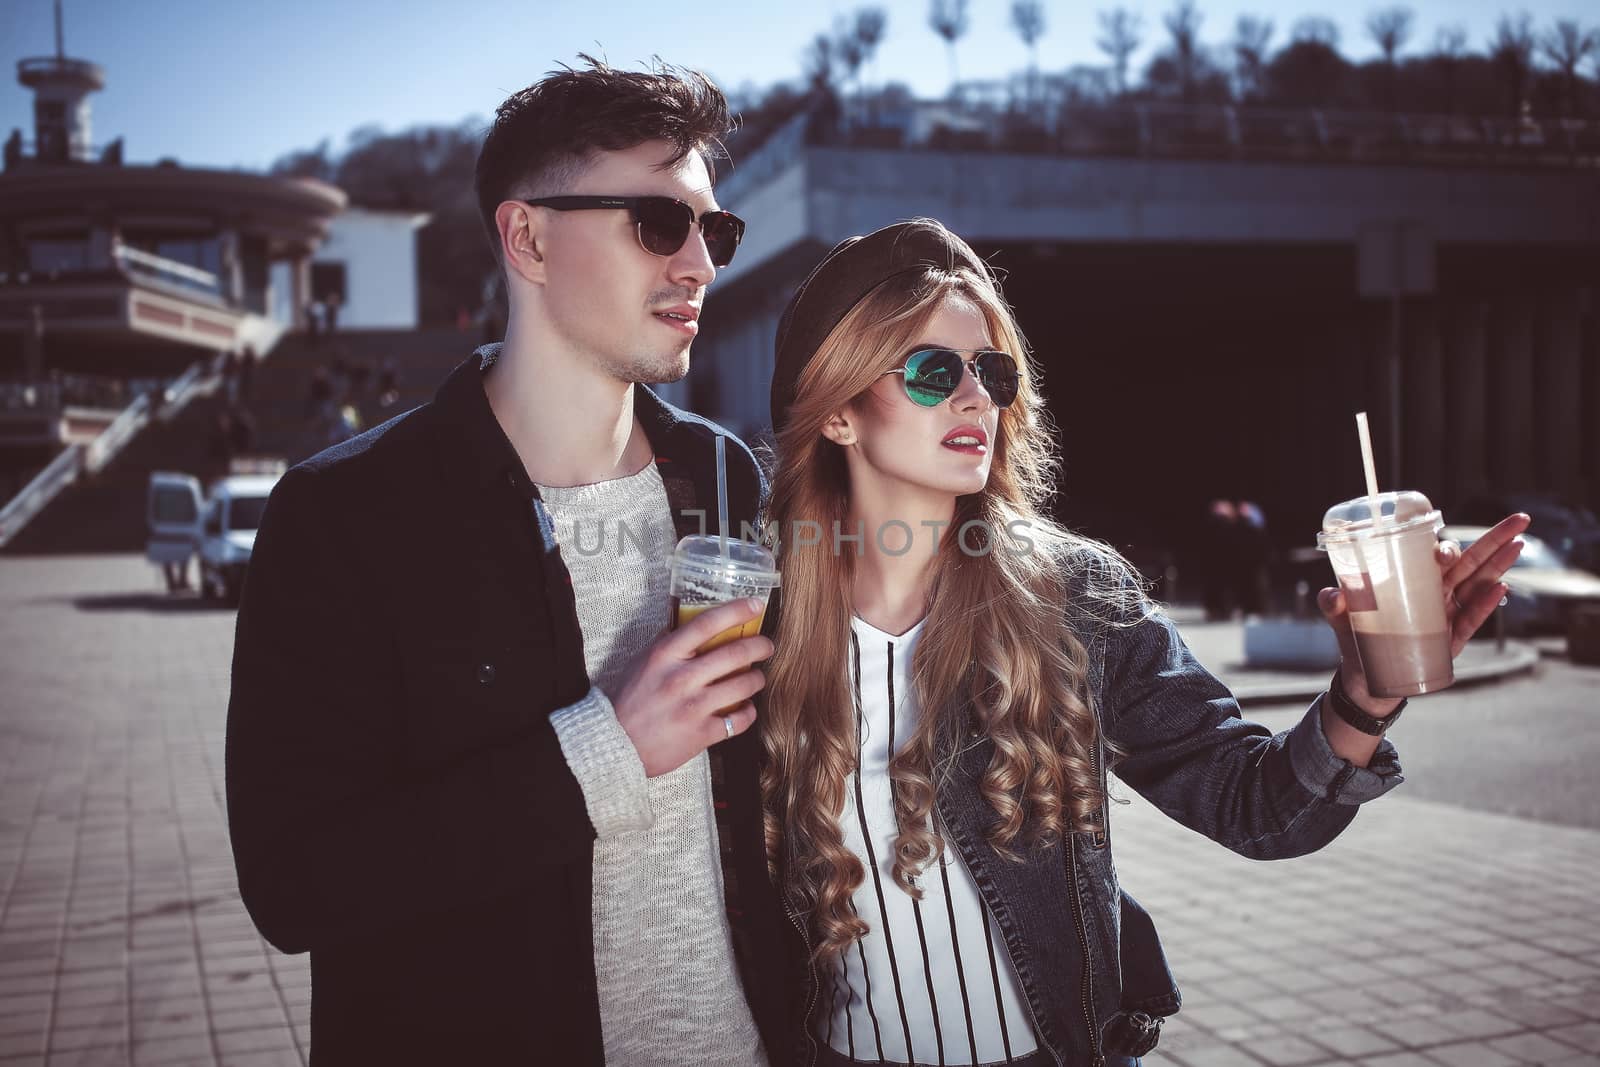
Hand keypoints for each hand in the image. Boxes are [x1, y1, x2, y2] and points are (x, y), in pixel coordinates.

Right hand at [611, 598, 772, 777]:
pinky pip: (740, 719)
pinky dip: (748, 712)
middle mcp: (682, 678)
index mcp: (665, 655)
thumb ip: (667, 645)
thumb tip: (688, 625)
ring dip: (757, 678)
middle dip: (759, 646)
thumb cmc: (628, 701)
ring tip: (756, 677)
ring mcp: (693, 707)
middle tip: (766, 646)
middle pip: (735, 653)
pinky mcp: (701, 734)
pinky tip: (745, 707)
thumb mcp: (641, 663)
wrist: (615, 744)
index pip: (707, 623)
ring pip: (744, 685)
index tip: (756, 604)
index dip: (737, 610)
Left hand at [1317, 512, 1530, 714]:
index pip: (1435, 557)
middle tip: (1520, 520)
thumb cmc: (1356, 640)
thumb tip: (1333, 594)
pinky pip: (1471, 620)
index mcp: (1412, 581)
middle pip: (1469, 563)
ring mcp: (1445, 616)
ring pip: (1478, 586)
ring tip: (1519, 545)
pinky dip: (1486, 605)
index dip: (1445, 548)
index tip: (1442, 550)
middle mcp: (1434, 594)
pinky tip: (1502, 588)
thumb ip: (1334, 604)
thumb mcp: (1341, 619)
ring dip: (1499, 566)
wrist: (1364, 681)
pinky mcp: (1450, 641)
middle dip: (1493, 541)